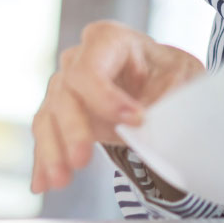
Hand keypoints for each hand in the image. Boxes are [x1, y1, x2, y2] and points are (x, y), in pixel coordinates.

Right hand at [29, 20, 204, 193]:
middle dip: (72, 129)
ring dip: (53, 151)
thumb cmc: (169, 71)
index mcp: (108, 39)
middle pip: (65, 93)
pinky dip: (45, 160)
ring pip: (49, 116)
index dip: (106, 98)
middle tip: (82, 161)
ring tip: (60, 181)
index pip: (91, 69)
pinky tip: (43, 183)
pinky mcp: (59, 112)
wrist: (160, 79)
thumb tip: (143, 128)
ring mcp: (64, 85)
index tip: (136, 121)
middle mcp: (78, 59)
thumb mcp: (180, 75)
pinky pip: (46, 135)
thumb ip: (163, 97)